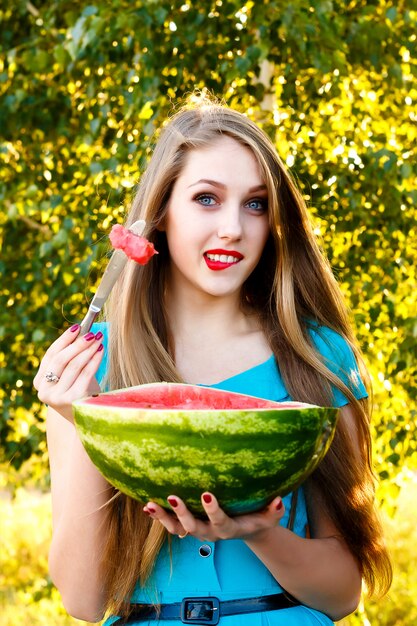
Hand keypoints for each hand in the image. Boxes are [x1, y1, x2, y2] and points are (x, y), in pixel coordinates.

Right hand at [33, 324, 103, 420]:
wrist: (84, 418)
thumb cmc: (78, 391)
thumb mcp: (70, 376)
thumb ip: (71, 358)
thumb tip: (83, 331)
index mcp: (40, 382)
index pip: (50, 356)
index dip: (64, 340)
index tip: (77, 327)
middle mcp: (45, 391)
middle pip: (61, 360)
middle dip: (78, 343)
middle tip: (92, 333)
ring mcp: (57, 397)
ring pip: (74, 365)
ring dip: (88, 349)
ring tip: (99, 339)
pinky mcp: (72, 400)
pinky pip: (85, 374)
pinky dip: (94, 360)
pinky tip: (101, 351)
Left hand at [143, 492, 284, 541]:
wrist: (248, 530)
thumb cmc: (259, 518)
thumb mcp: (270, 517)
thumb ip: (275, 510)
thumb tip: (279, 500)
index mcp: (228, 529)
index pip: (220, 520)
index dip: (213, 510)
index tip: (206, 494)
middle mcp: (210, 533)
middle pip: (193, 527)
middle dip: (182, 513)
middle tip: (173, 497)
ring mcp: (197, 530)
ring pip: (177, 528)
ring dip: (163, 517)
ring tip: (149, 505)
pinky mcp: (189, 526)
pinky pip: (171, 525)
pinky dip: (160, 517)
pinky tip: (147, 506)